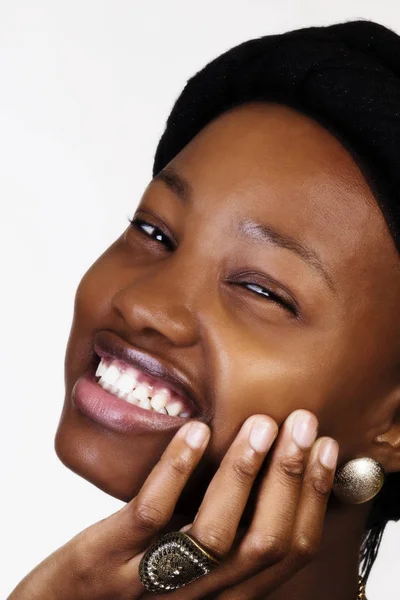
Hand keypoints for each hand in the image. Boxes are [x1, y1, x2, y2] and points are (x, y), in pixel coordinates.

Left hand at [147, 409, 337, 599]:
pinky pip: (151, 514)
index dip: (314, 498)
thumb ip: (226, 529)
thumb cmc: (133, 578)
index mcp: (226, 591)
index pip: (289, 553)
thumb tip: (271, 474)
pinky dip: (177, 469)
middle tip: (302, 424)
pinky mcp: (108, 560)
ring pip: (214, 534)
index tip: (325, 448)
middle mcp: (200, 595)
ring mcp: (152, 581)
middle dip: (290, 478)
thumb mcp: (190, 562)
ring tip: (260, 425)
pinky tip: (196, 432)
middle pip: (262, 543)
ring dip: (243, 473)